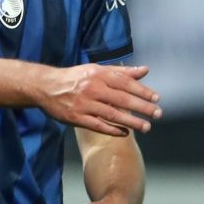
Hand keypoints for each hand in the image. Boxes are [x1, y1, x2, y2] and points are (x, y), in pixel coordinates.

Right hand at [39, 64, 160, 135]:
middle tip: (157, 114)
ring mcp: (84, 104)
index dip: (142, 90)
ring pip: (111, 114)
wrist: (46, 87)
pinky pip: (98, 125)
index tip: (156, 98)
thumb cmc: (76, 77)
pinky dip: (112, 130)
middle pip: (121, 99)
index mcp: (99, 75)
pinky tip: (125, 133)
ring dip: (131, 121)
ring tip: (147, 127)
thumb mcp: (97, 70)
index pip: (125, 83)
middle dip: (141, 107)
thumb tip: (145, 70)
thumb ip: (122, 72)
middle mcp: (92, 89)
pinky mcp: (76, 118)